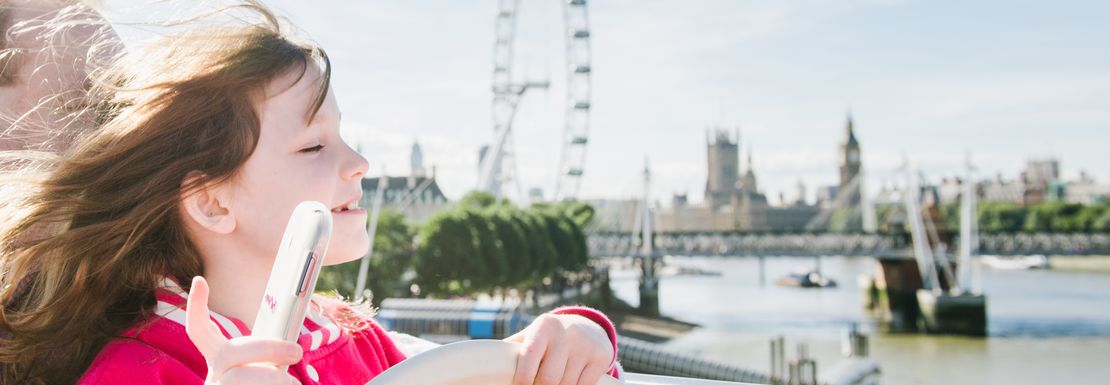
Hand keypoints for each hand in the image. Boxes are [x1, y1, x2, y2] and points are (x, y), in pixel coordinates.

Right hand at [185, 276, 302, 384]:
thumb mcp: (264, 373)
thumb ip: (270, 360)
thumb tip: (293, 349)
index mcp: (220, 364)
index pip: (200, 332)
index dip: (196, 307)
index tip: (199, 280)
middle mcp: (213, 378)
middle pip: (230, 354)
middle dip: (267, 348)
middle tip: (297, 351)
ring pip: (241, 379)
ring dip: (277, 381)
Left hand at [505, 313, 614, 384]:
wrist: (589, 328)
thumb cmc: (551, 338)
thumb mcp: (533, 335)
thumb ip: (514, 348)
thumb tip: (490, 360)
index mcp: (544, 326)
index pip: (530, 355)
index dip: (522, 378)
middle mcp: (566, 333)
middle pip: (550, 378)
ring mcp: (586, 345)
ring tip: (553, 383)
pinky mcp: (601, 357)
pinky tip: (568, 384)